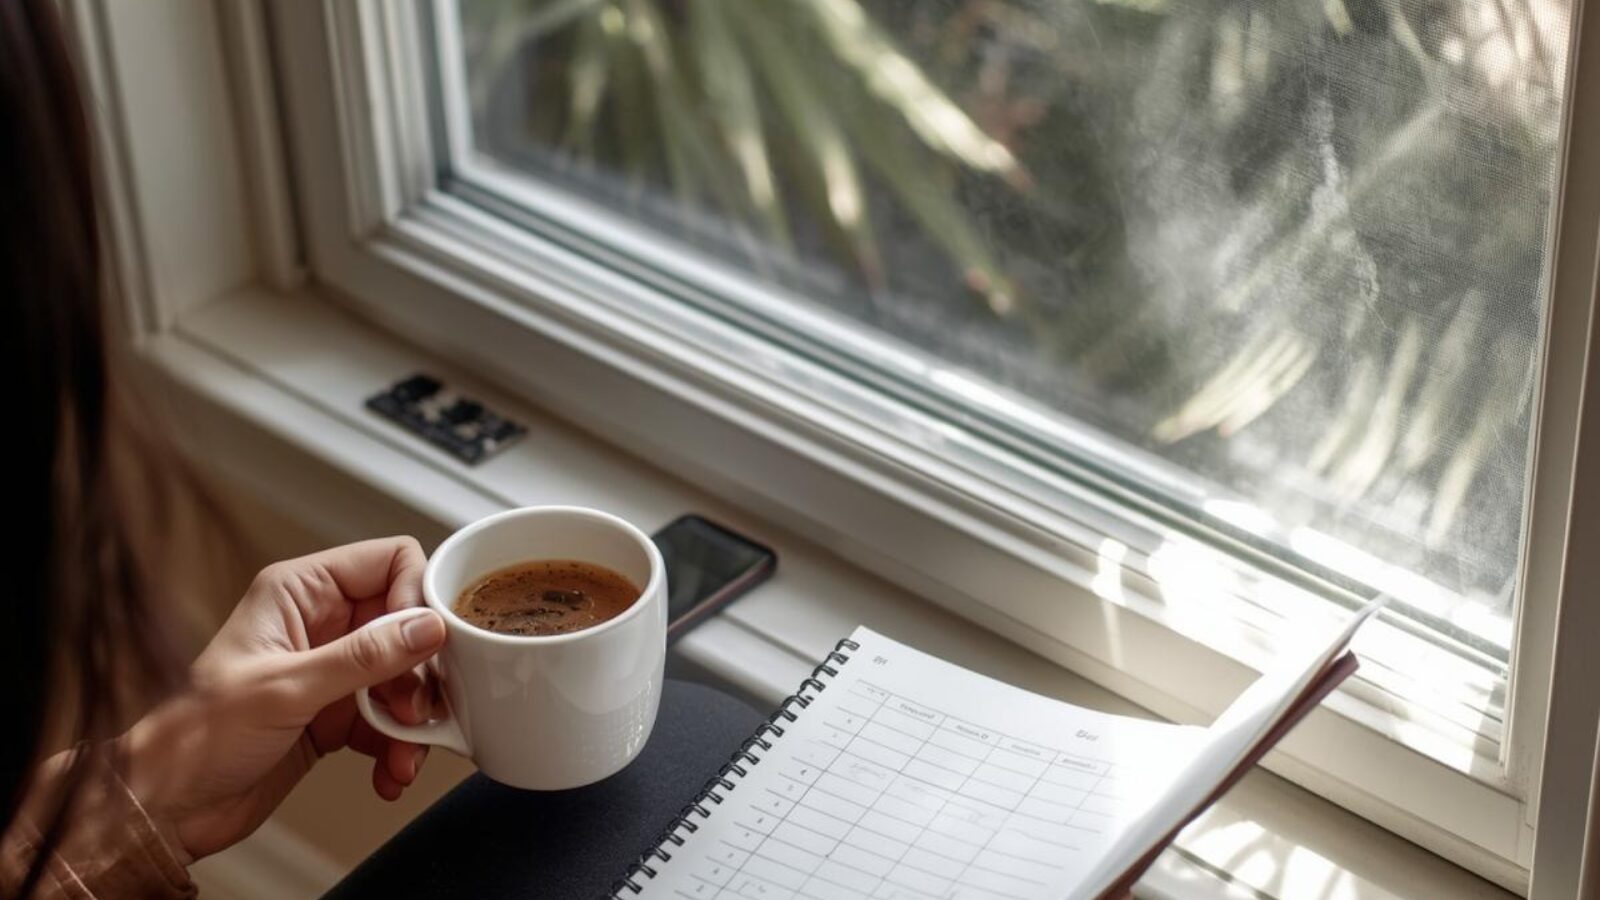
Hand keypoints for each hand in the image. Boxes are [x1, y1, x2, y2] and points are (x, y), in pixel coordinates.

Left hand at [118, 537, 447, 862]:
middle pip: (407, 623)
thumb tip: (426, 627)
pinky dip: (398, 748)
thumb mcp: (286, 690)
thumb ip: (363, 657)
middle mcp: (320, 623)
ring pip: (406, 676)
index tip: (428, 643)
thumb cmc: (196, 738)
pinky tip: (389, 773)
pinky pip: (391, 720)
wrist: (167, 809)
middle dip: (419, 672)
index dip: (417, 596)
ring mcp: (331, 670)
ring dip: (413, 719)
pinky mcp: (337, 714)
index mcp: (299, 592)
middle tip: (413, 710)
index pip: (389, 561)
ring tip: (403, 754)